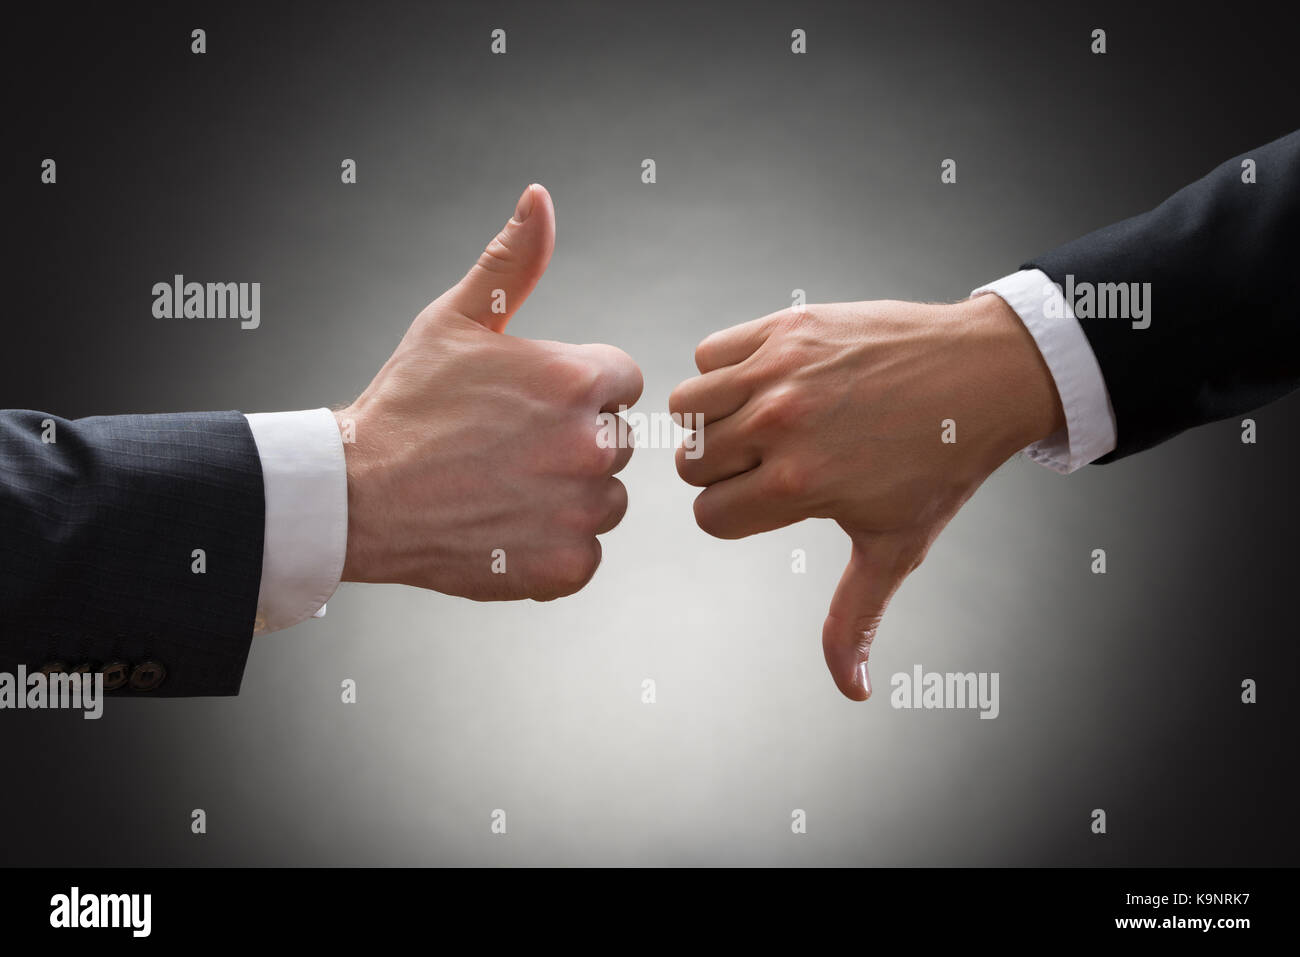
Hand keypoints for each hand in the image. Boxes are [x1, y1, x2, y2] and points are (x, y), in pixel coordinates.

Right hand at [336, 184, 641, 599]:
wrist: (357, 497)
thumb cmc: (406, 406)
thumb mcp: (456, 319)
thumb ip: (512, 262)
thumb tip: (540, 199)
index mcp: (576, 379)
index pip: (621, 380)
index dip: (577, 390)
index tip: (531, 404)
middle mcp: (591, 444)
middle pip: (616, 441)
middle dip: (574, 443)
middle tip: (508, 449)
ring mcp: (580, 510)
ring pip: (605, 500)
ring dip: (568, 498)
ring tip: (504, 489)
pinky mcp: (565, 565)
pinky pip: (585, 555)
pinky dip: (552, 550)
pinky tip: (505, 529)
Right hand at [670, 294, 1064, 699]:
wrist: (984, 375)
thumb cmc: (940, 465)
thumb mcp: (894, 545)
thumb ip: (854, 616)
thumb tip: (852, 690)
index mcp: (799, 485)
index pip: (709, 516)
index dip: (736, 516)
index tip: (773, 501)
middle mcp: (780, 426)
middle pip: (690, 465)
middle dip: (721, 472)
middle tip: (768, 462)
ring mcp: (779, 371)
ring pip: (685, 407)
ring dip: (710, 421)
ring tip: (754, 423)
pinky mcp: (784, 326)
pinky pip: (707, 353)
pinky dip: (722, 369)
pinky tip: (763, 383)